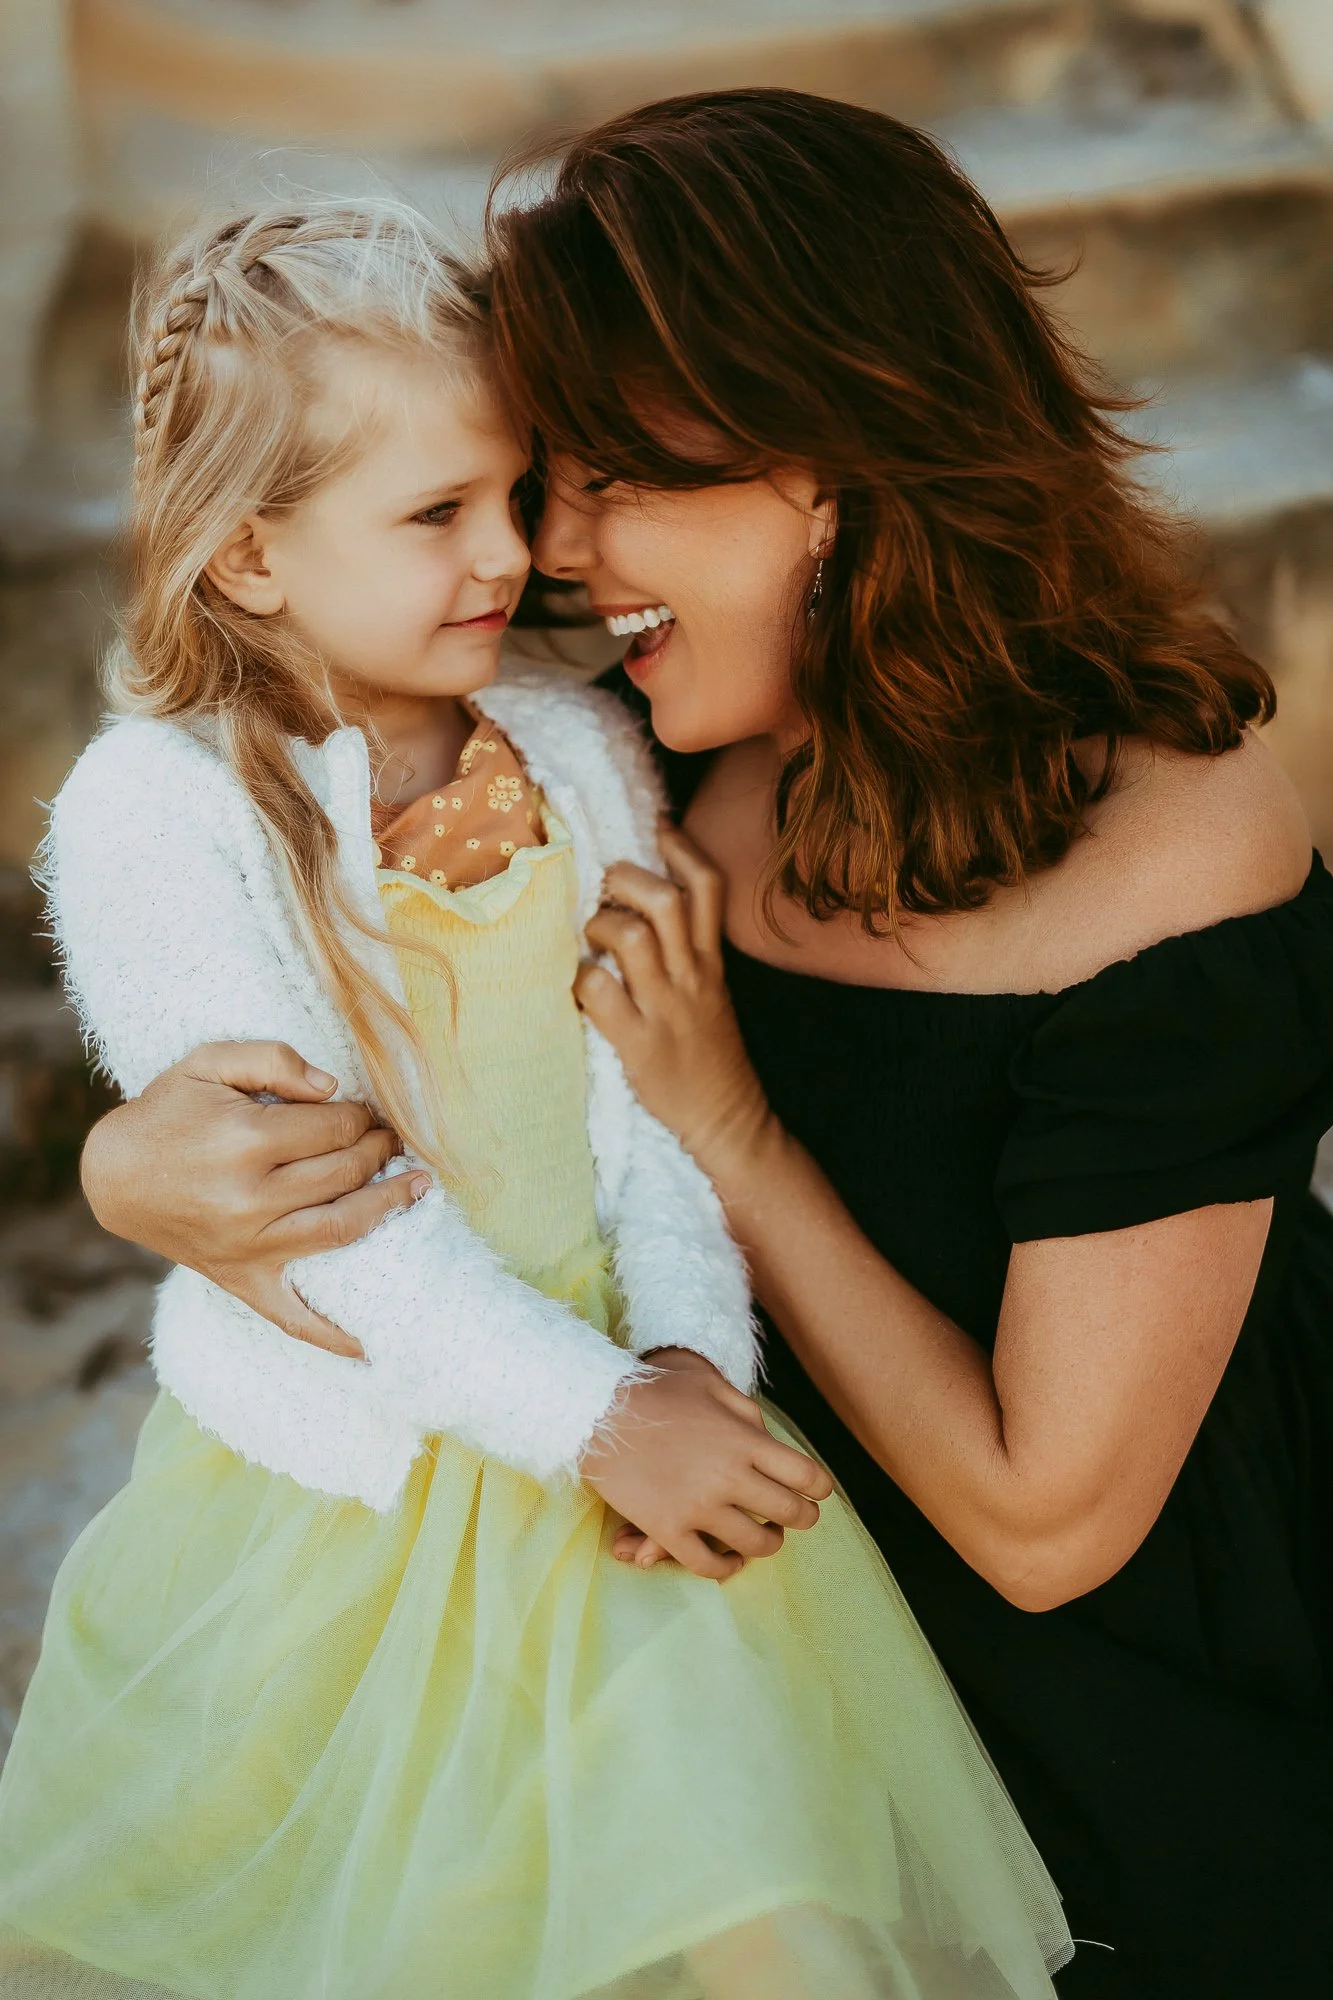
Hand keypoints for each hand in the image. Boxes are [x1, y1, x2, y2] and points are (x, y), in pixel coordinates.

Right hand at [80, 1041, 429, 1357]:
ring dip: (389, 1207)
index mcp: (246, 1142)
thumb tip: (332, 1087)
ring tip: (416, 1188)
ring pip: (341, 1228)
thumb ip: (273, 1060)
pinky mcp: (241, 1279)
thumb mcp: (209, 1062)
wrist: (116, 1174)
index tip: (366, 1112)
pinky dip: (333, 1334)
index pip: (336, 1127)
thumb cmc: (169, 1112)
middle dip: (379, 1150)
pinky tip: (370, 1344)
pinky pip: (293, 1316)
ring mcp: (249, 1246)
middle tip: (391, 1139)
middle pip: (345, 1172)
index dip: (361, 1116)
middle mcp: (251, 1199)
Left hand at [576, 825, 776, 1188]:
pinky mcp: (639, 1044)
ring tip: (589, 937)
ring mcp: (666, 1009)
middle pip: (666, 901)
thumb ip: (686, 953)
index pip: (709, 888)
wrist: (726, 1120)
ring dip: (599, 926)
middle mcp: (692, 978)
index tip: (658, 826)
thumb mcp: (712, 994)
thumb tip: (638, 910)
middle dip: (626, 880)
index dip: (683, 848)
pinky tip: (576, 986)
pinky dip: (579, 980)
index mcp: (711, 962)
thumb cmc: (709, 1055)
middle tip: (604, 887)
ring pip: (631, 938)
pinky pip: (599, 993)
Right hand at [580, 1346, 831, 1581]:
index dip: (819, 1488)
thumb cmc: (655, 1390)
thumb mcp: (709, 1385)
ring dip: (769, 1543)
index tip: (818, 1492)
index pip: (806, 1476)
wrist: (597, 1410)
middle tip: (799, 1517)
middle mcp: (729, 1478)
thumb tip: (768, 1438)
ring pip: (756, 1544)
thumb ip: (746, 1412)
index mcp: (744, 1441)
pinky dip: (727, 1566)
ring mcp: (698, 1508)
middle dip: (802, 1517)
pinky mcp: (667, 1529)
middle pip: (790, 1512)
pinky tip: (732, 1558)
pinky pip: (708, 1564)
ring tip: (767, 1537)